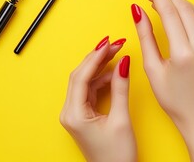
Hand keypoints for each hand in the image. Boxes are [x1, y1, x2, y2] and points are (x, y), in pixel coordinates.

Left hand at [60, 36, 136, 161]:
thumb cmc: (116, 157)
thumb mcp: (121, 119)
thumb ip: (120, 88)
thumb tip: (123, 64)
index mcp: (74, 114)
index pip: (81, 76)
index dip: (96, 57)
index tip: (109, 43)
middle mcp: (70, 112)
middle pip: (80, 75)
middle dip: (98, 58)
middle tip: (115, 44)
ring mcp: (75, 114)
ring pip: (85, 81)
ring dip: (100, 67)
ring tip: (117, 54)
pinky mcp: (83, 115)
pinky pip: (89, 90)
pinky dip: (101, 80)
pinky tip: (114, 72)